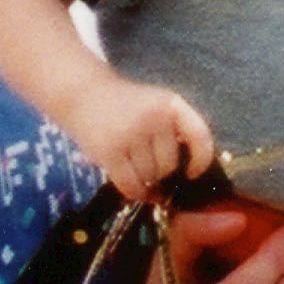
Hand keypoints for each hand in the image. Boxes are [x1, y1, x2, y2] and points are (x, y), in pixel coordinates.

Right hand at [69, 80, 215, 200]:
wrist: (83, 91)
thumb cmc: (123, 105)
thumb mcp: (154, 105)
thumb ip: (173, 130)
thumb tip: (187, 174)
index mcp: (171, 103)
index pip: (200, 136)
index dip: (201, 160)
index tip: (192, 173)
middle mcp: (155, 116)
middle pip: (170, 164)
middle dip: (159, 170)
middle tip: (144, 161)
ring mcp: (132, 133)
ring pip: (149, 176)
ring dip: (143, 179)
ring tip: (130, 163)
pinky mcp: (110, 150)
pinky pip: (131, 184)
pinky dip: (134, 192)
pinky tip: (133, 188)